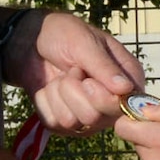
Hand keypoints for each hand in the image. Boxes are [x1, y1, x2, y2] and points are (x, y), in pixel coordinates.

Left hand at [13, 12, 144, 135]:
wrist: (32, 40)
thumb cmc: (64, 35)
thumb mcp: (84, 43)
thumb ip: (104, 66)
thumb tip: (126, 89)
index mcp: (127, 81)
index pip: (124, 107)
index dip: (103, 99)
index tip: (87, 81)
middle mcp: (111, 104)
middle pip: (94, 118)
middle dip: (74, 91)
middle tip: (72, 70)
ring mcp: (88, 117)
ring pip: (71, 121)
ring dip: (58, 94)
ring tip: (61, 76)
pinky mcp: (64, 124)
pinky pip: (53, 122)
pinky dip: (45, 101)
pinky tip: (49, 87)